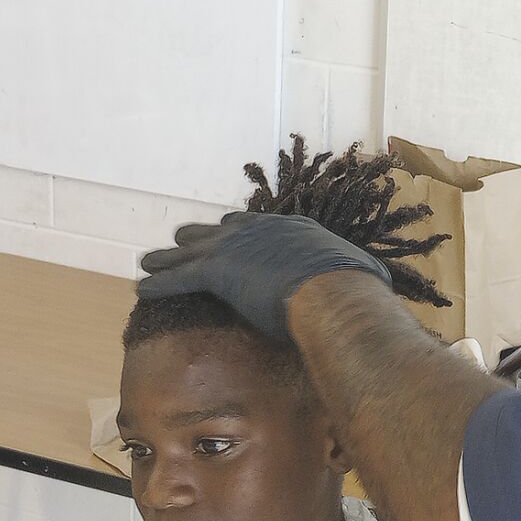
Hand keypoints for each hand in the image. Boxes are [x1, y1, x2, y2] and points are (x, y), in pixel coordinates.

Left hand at [137, 212, 390, 341]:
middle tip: (186, 244)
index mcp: (292, 229)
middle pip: (220, 229)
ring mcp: (236, 246)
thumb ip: (358, 276)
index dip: (241, 232)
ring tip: (152, 262)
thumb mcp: (361, 275)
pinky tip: (143, 288)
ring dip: (170, 258)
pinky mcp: (217, 269)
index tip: (231, 235)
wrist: (334, 295)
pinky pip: (179, 276)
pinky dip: (160, 282)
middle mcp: (261, 229)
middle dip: (202, 238)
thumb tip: (377, 284)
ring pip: (191, 249)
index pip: (258, 225)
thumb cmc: (354, 290)